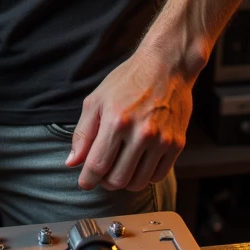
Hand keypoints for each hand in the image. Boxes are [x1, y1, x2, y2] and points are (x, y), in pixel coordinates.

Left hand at [64, 47, 192, 192]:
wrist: (166, 66)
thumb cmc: (127, 81)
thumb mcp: (97, 100)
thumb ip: (83, 133)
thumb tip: (72, 162)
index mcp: (116, 121)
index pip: (97, 165)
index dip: (87, 179)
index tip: (84, 182)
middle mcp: (141, 133)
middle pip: (117, 179)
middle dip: (104, 181)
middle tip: (103, 172)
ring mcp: (162, 140)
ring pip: (138, 182)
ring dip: (124, 180)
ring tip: (120, 166)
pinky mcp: (177, 144)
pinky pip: (157, 176)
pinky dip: (144, 176)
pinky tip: (138, 163)